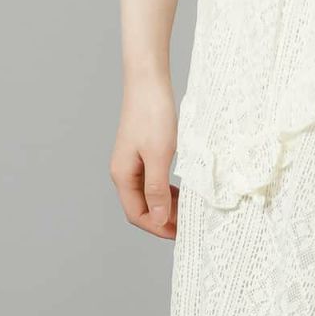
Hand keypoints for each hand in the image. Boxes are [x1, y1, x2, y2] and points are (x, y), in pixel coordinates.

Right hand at [110, 75, 178, 238]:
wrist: (148, 82)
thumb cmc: (153, 115)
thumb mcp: (159, 156)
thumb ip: (157, 190)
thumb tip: (159, 220)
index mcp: (123, 176)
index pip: (137, 215)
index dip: (159, 228)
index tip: (182, 233)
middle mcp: (124, 172)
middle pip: (142, 208)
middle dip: (165, 220)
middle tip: (191, 224)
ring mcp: (133, 164)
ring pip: (149, 197)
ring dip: (168, 207)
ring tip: (190, 210)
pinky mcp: (143, 155)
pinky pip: (154, 183)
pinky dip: (168, 192)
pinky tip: (184, 192)